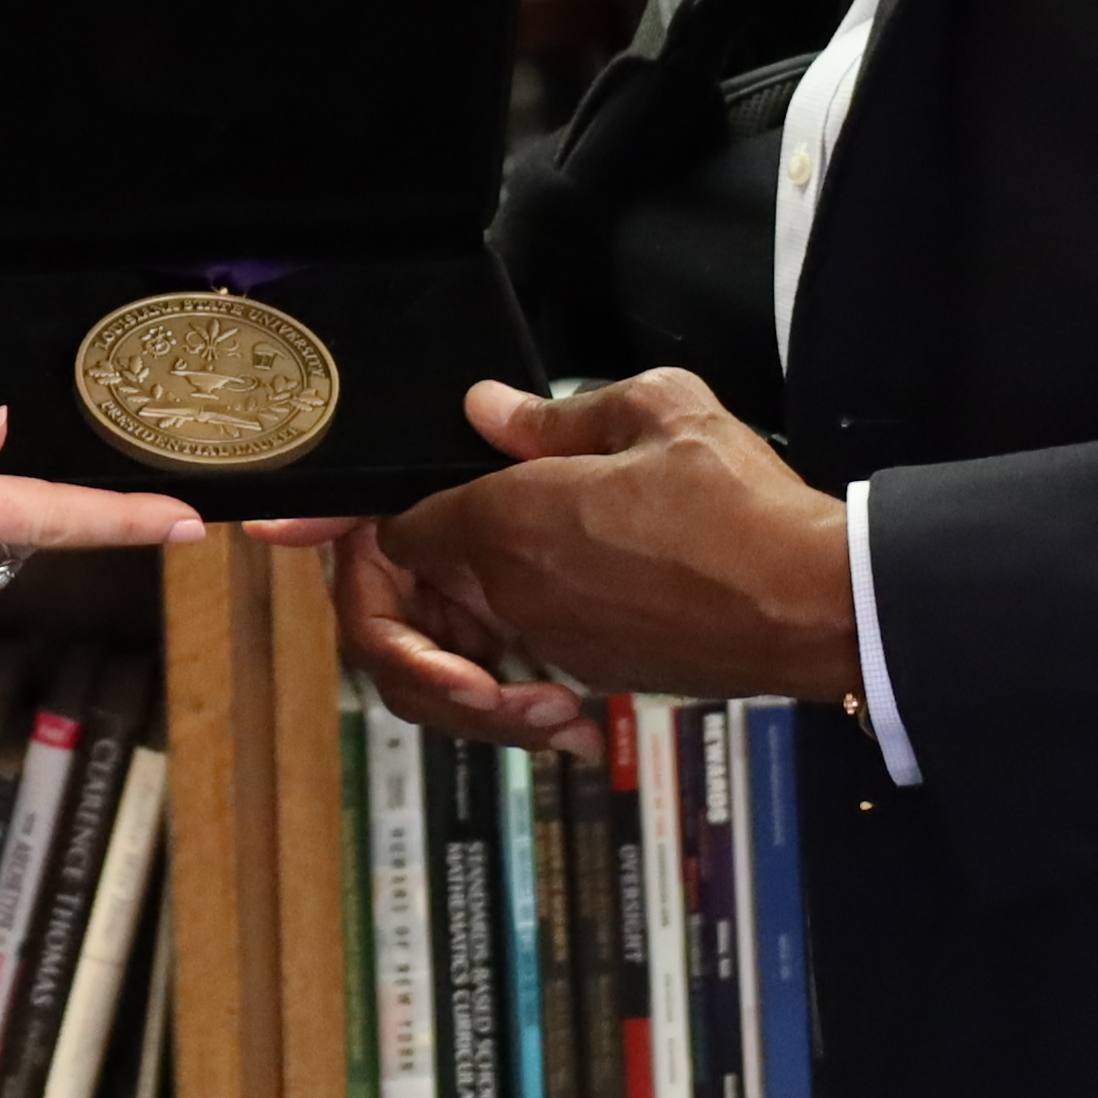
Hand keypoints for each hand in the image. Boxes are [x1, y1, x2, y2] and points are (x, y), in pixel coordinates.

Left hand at [287, 374, 852, 757]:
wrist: (818, 606)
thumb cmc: (745, 508)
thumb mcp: (657, 412)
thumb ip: (554, 415)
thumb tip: (487, 412)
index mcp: (507, 525)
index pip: (387, 528)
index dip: (336, 522)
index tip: (280, 531)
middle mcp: (513, 596)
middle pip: (397, 614)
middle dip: (378, 609)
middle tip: (385, 580)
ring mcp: (551, 646)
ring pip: (450, 661)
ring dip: (447, 663)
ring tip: (482, 639)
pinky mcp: (594, 678)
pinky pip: (515, 683)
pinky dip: (510, 685)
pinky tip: (546, 685)